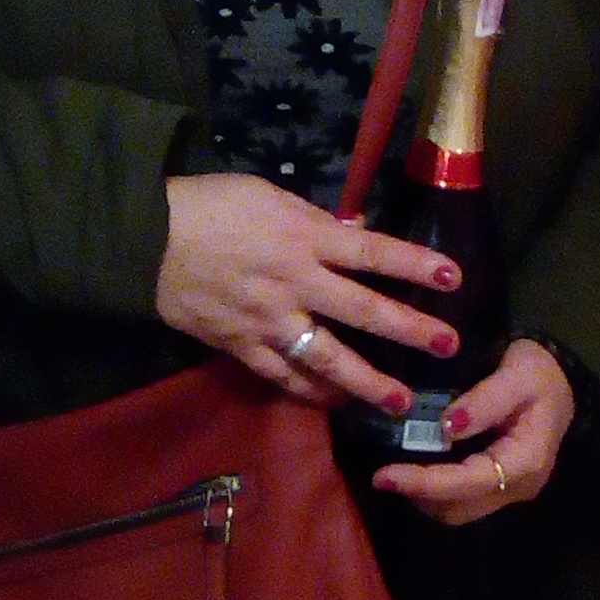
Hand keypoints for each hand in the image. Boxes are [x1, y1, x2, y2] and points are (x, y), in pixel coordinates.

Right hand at [156, 172, 459, 416]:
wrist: (145, 240)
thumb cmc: (208, 205)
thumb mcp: (268, 196)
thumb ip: (315, 220)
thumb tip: (355, 231)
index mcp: (304, 237)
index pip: (373, 252)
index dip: (415, 265)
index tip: (454, 278)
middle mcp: (295, 282)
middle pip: (363, 310)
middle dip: (409, 330)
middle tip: (448, 346)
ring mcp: (269, 320)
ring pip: (327, 358)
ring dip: (366, 382)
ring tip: (398, 401)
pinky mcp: (241, 346)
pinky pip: (282, 375)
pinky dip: (310, 391)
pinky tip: (335, 402)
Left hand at [373, 338, 575, 526]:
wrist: (564, 379)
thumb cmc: (540, 373)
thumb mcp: (517, 374)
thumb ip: (483, 401)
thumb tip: (445, 427)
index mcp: (527, 460)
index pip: (468, 482)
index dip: (424, 482)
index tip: (384, 475)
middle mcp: (520, 486)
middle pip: (459, 508)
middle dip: (419, 495)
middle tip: (384, 473)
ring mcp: (512, 491)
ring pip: (458, 512)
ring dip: (425, 498)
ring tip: (398, 472)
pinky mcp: (502, 488)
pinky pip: (463, 501)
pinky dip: (436, 492)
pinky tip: (419, 469)